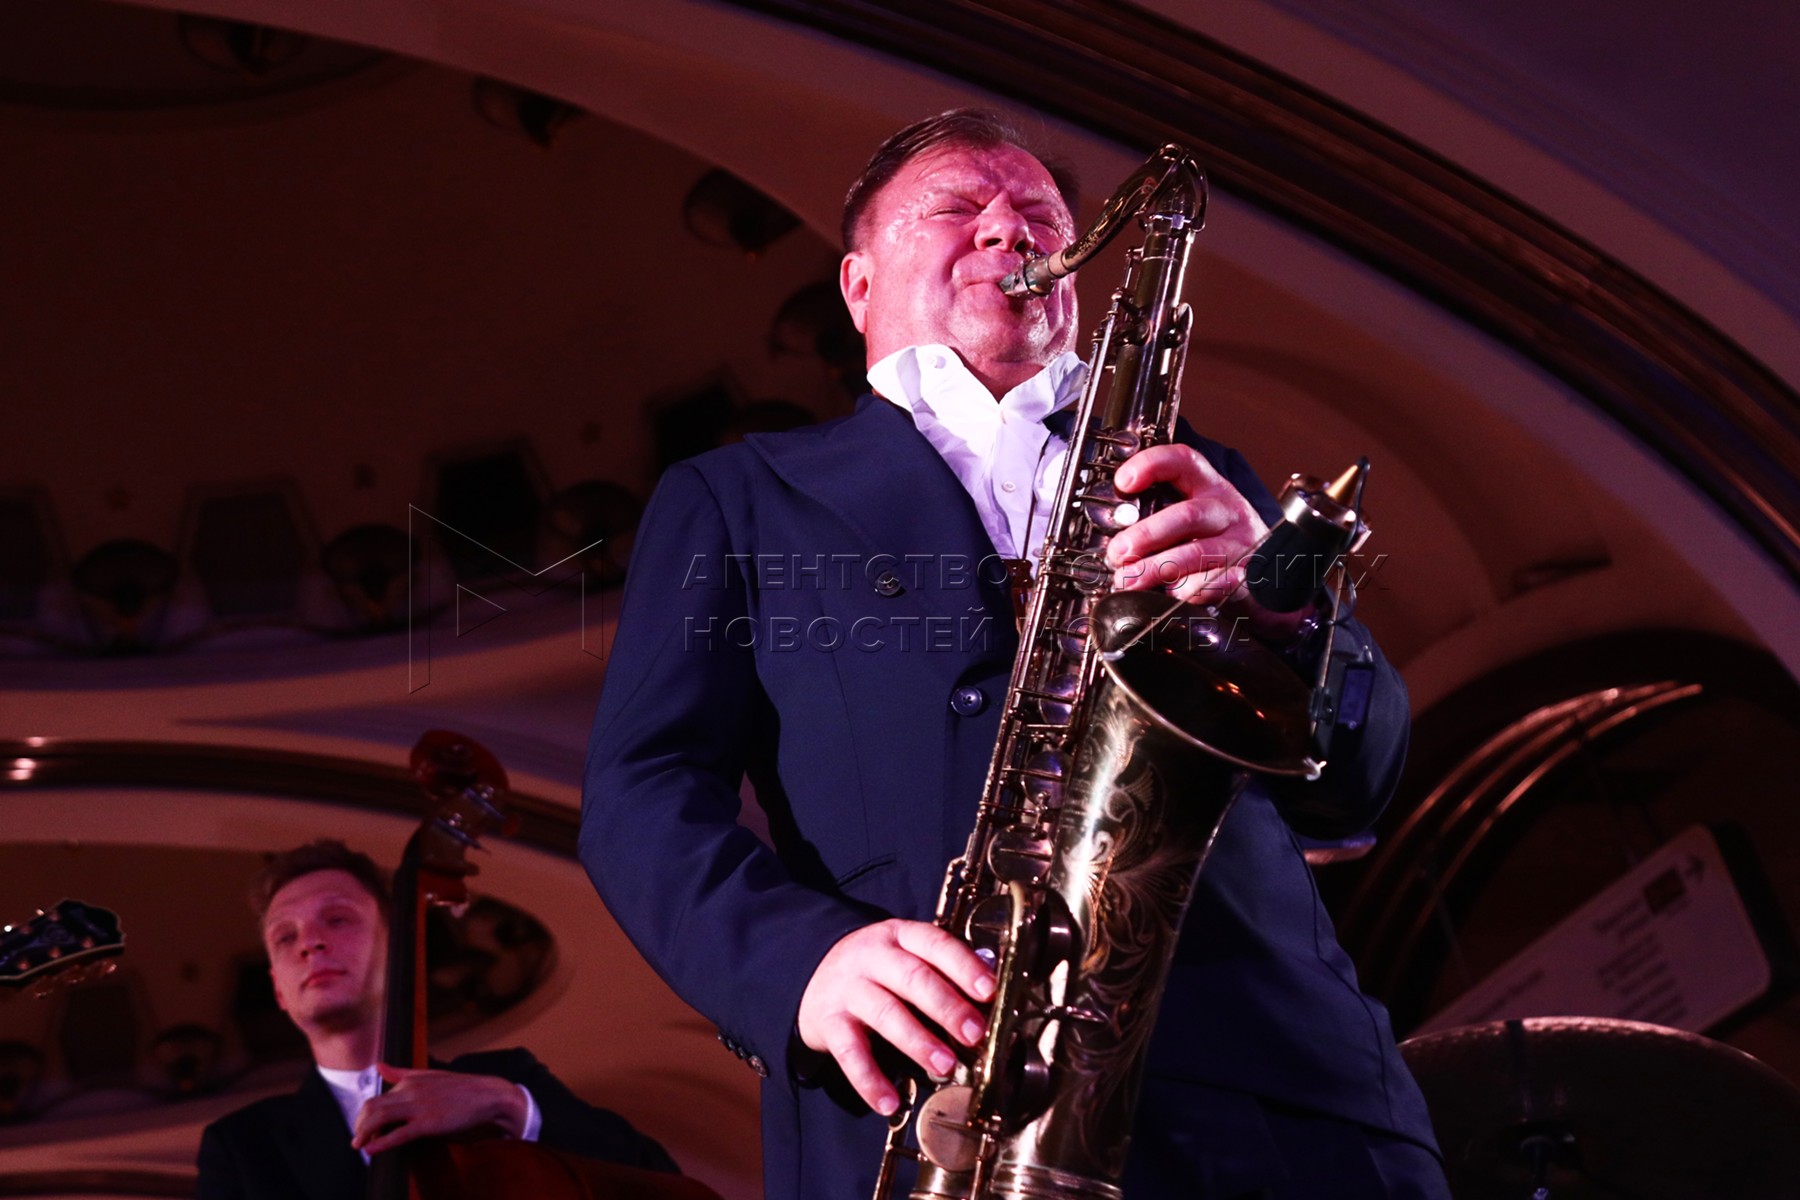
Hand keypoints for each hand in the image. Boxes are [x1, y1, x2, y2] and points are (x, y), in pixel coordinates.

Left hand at [351, 1064, 528, 1154]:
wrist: (489, 1095)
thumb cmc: (461, 1088)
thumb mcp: (429, 1076)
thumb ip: (401, 1073)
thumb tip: (379, 1066)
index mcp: (409, 1082)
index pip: (375, 1098)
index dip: (364, 1116)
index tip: (362, 1127)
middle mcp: (410, 1091)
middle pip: (371, 1107)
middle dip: (359, 1124)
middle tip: (357, 1138)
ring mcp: (419, 1107)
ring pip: (379, 1118)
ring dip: (364, 1133)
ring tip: (359, 1145)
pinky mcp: (429, 1123)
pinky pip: (399, 1133)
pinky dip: (381, 1142)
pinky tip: (371, 1149)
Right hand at [797, 919, 994, 1115]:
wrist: (814, 973)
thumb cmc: (879, 970)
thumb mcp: (906, 955)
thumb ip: (941, 972)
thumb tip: (989, 1000)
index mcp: (901, 936)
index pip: (934, 943)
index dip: (963, 966)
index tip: (988, 990)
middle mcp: (872, 957)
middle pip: (913, 977)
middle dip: (947, 1006)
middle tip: (973, 1033)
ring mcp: (848, 989)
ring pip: (885, 1013)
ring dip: (917, 1041)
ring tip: (944, 1065)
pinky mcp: (828, 1022)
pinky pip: (849, 1052)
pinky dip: (869, 1080)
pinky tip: (889, 1102)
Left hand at [1105, 444, 1306, 642]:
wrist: (1273, 575)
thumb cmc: (1218, 542)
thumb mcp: (1194, 517)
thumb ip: (1159, 515)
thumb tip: (1111, 531)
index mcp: (1209, 488)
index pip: (1183, 461)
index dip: (1152, 465)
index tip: (1124, 482)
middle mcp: (1227, 512)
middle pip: (1188, 515)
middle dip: (1146, 534)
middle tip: (1117, 553)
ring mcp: (1239, 545)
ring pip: (1197, 552)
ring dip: (1157, 568)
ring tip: (1128, 580)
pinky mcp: (1246, 579)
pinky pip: (1217, 584)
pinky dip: (1190, 590)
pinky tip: (1169, 595)